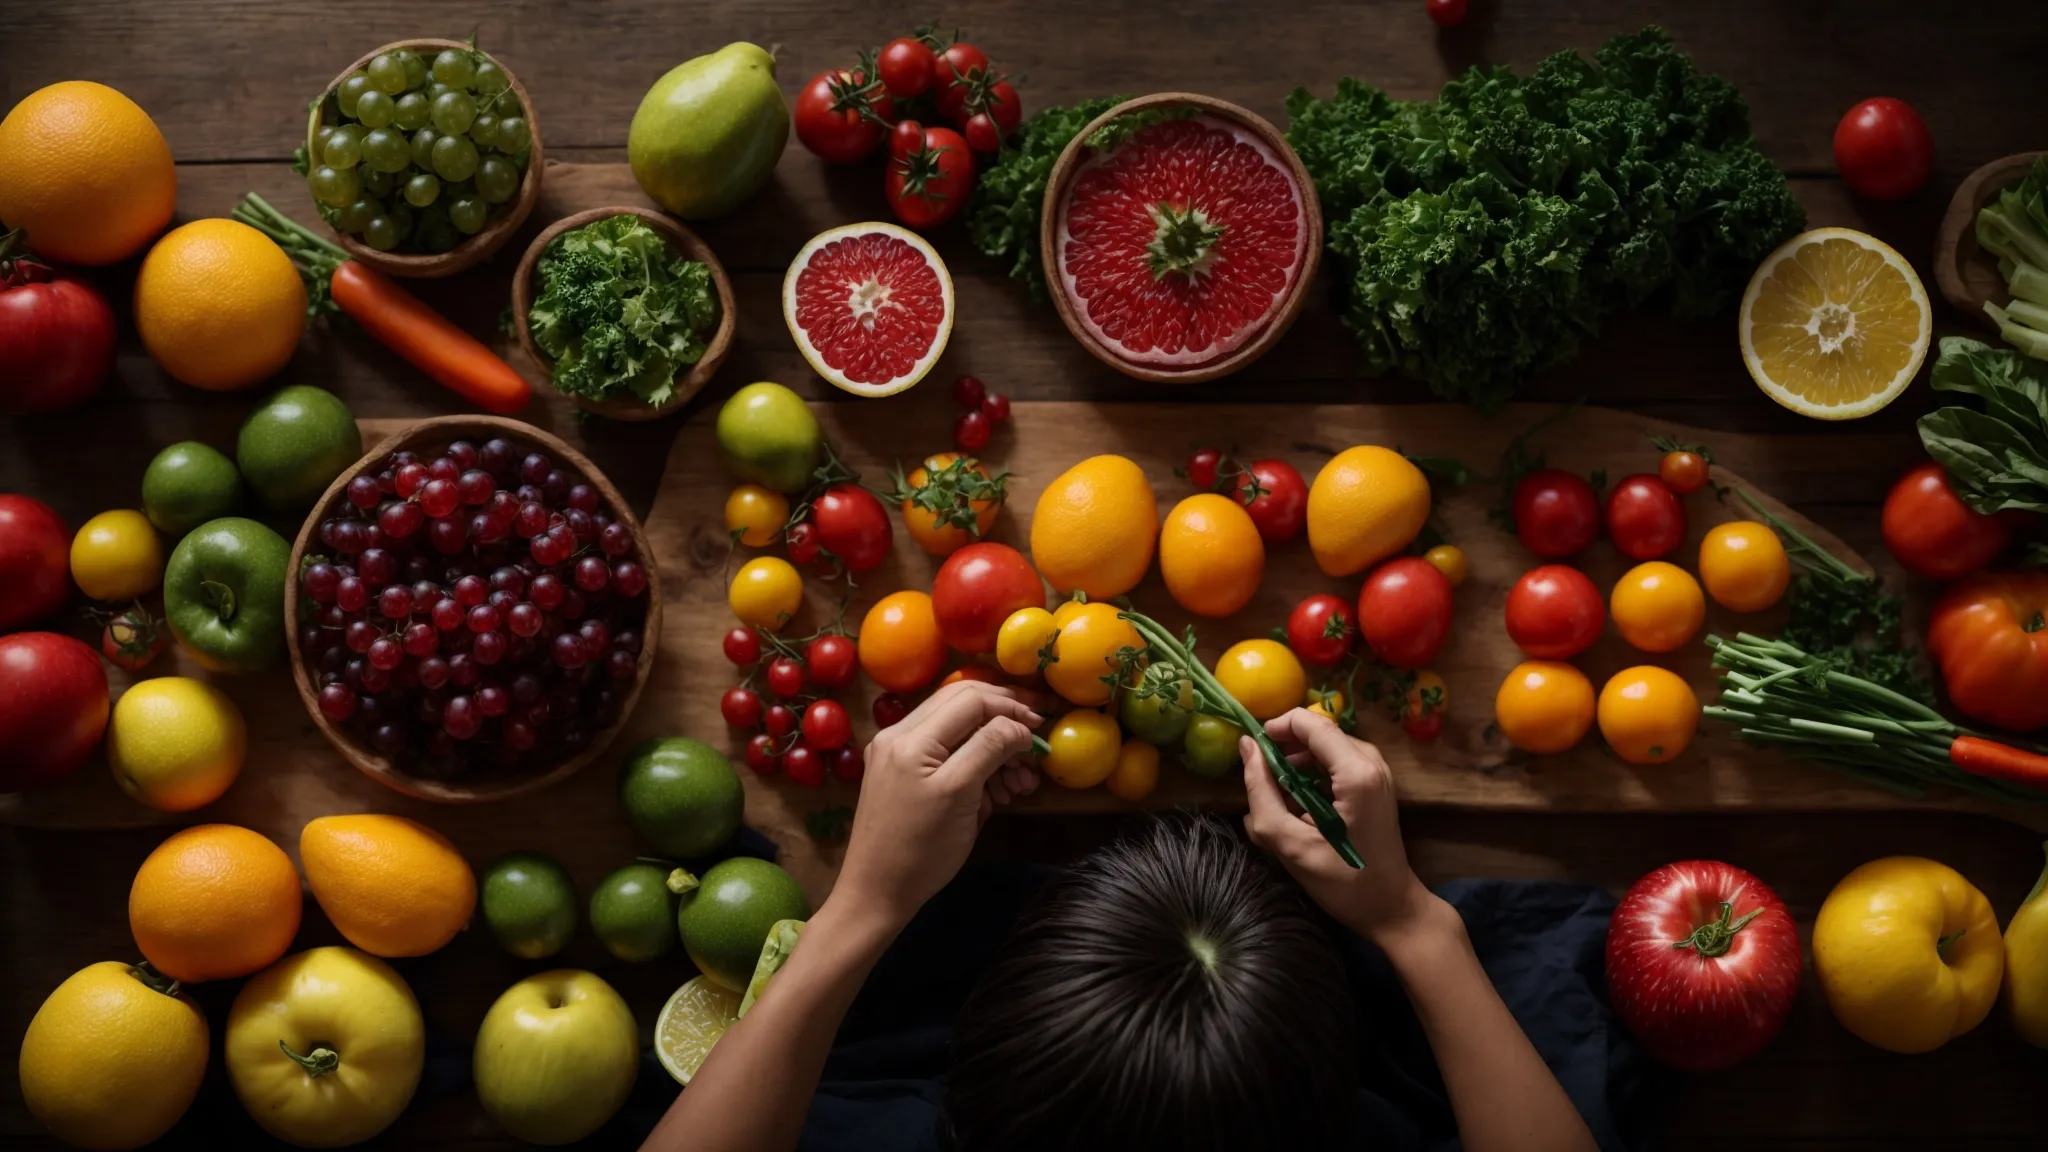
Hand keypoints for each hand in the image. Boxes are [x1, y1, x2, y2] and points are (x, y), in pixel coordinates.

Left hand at [833, 681, 1041, 932]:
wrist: (875, 894)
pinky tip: (1000, 791)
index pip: (971, 699)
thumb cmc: (920, 850)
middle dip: (1004, 724)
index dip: (1011, 708)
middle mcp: (900, 736)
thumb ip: (989, 749)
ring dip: (995, 749)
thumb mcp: (960, 795)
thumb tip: (1020, 725)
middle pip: (964, 707)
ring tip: (1021, 783)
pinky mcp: (904, 775)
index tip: (1040, 730)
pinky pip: (947, 755)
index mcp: (910, 738)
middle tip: (1033, 749)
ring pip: (959, 732)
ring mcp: (900, 755)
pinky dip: (977, 766)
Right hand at [1241, 708, 1439, 944]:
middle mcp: (1371, 762)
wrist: (1392, 908)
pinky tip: (1300, 804)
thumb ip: (1262, 792)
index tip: (1252, 752)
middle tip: (1261, 781)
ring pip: (1326, 746)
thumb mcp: (1291, 844)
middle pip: (1317, 732)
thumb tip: (1246, 747)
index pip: (1309, 722)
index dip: (1275, 729)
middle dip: (1284, 749)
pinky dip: (1313, 773)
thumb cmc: (1343, 883)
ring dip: (1297, 763)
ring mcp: (1378, 771)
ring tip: (1278, 797)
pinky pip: (1337, 761)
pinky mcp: (1376, 783)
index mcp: (1355, 773)